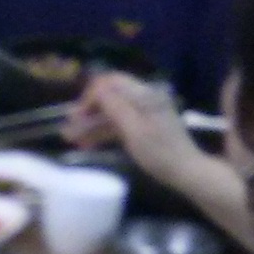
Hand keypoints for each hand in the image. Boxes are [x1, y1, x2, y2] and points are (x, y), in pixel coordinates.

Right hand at [65, 71, 190, 170]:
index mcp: (144, 95)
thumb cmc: (160, 153)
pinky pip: (118, 124)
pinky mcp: (143, 126)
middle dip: (87, 111)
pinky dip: (102, 132)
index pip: (111, 82)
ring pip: (111, 112)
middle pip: (110, 97)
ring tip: (71, 139)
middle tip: (68, 128)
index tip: (77, 114)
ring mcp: (144, 113)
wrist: (185, 171)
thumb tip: (97, 87)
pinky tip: (87, 144)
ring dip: (91, 124)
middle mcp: (144, 98)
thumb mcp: (134, 131)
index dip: (91, 94)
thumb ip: (116, 107)